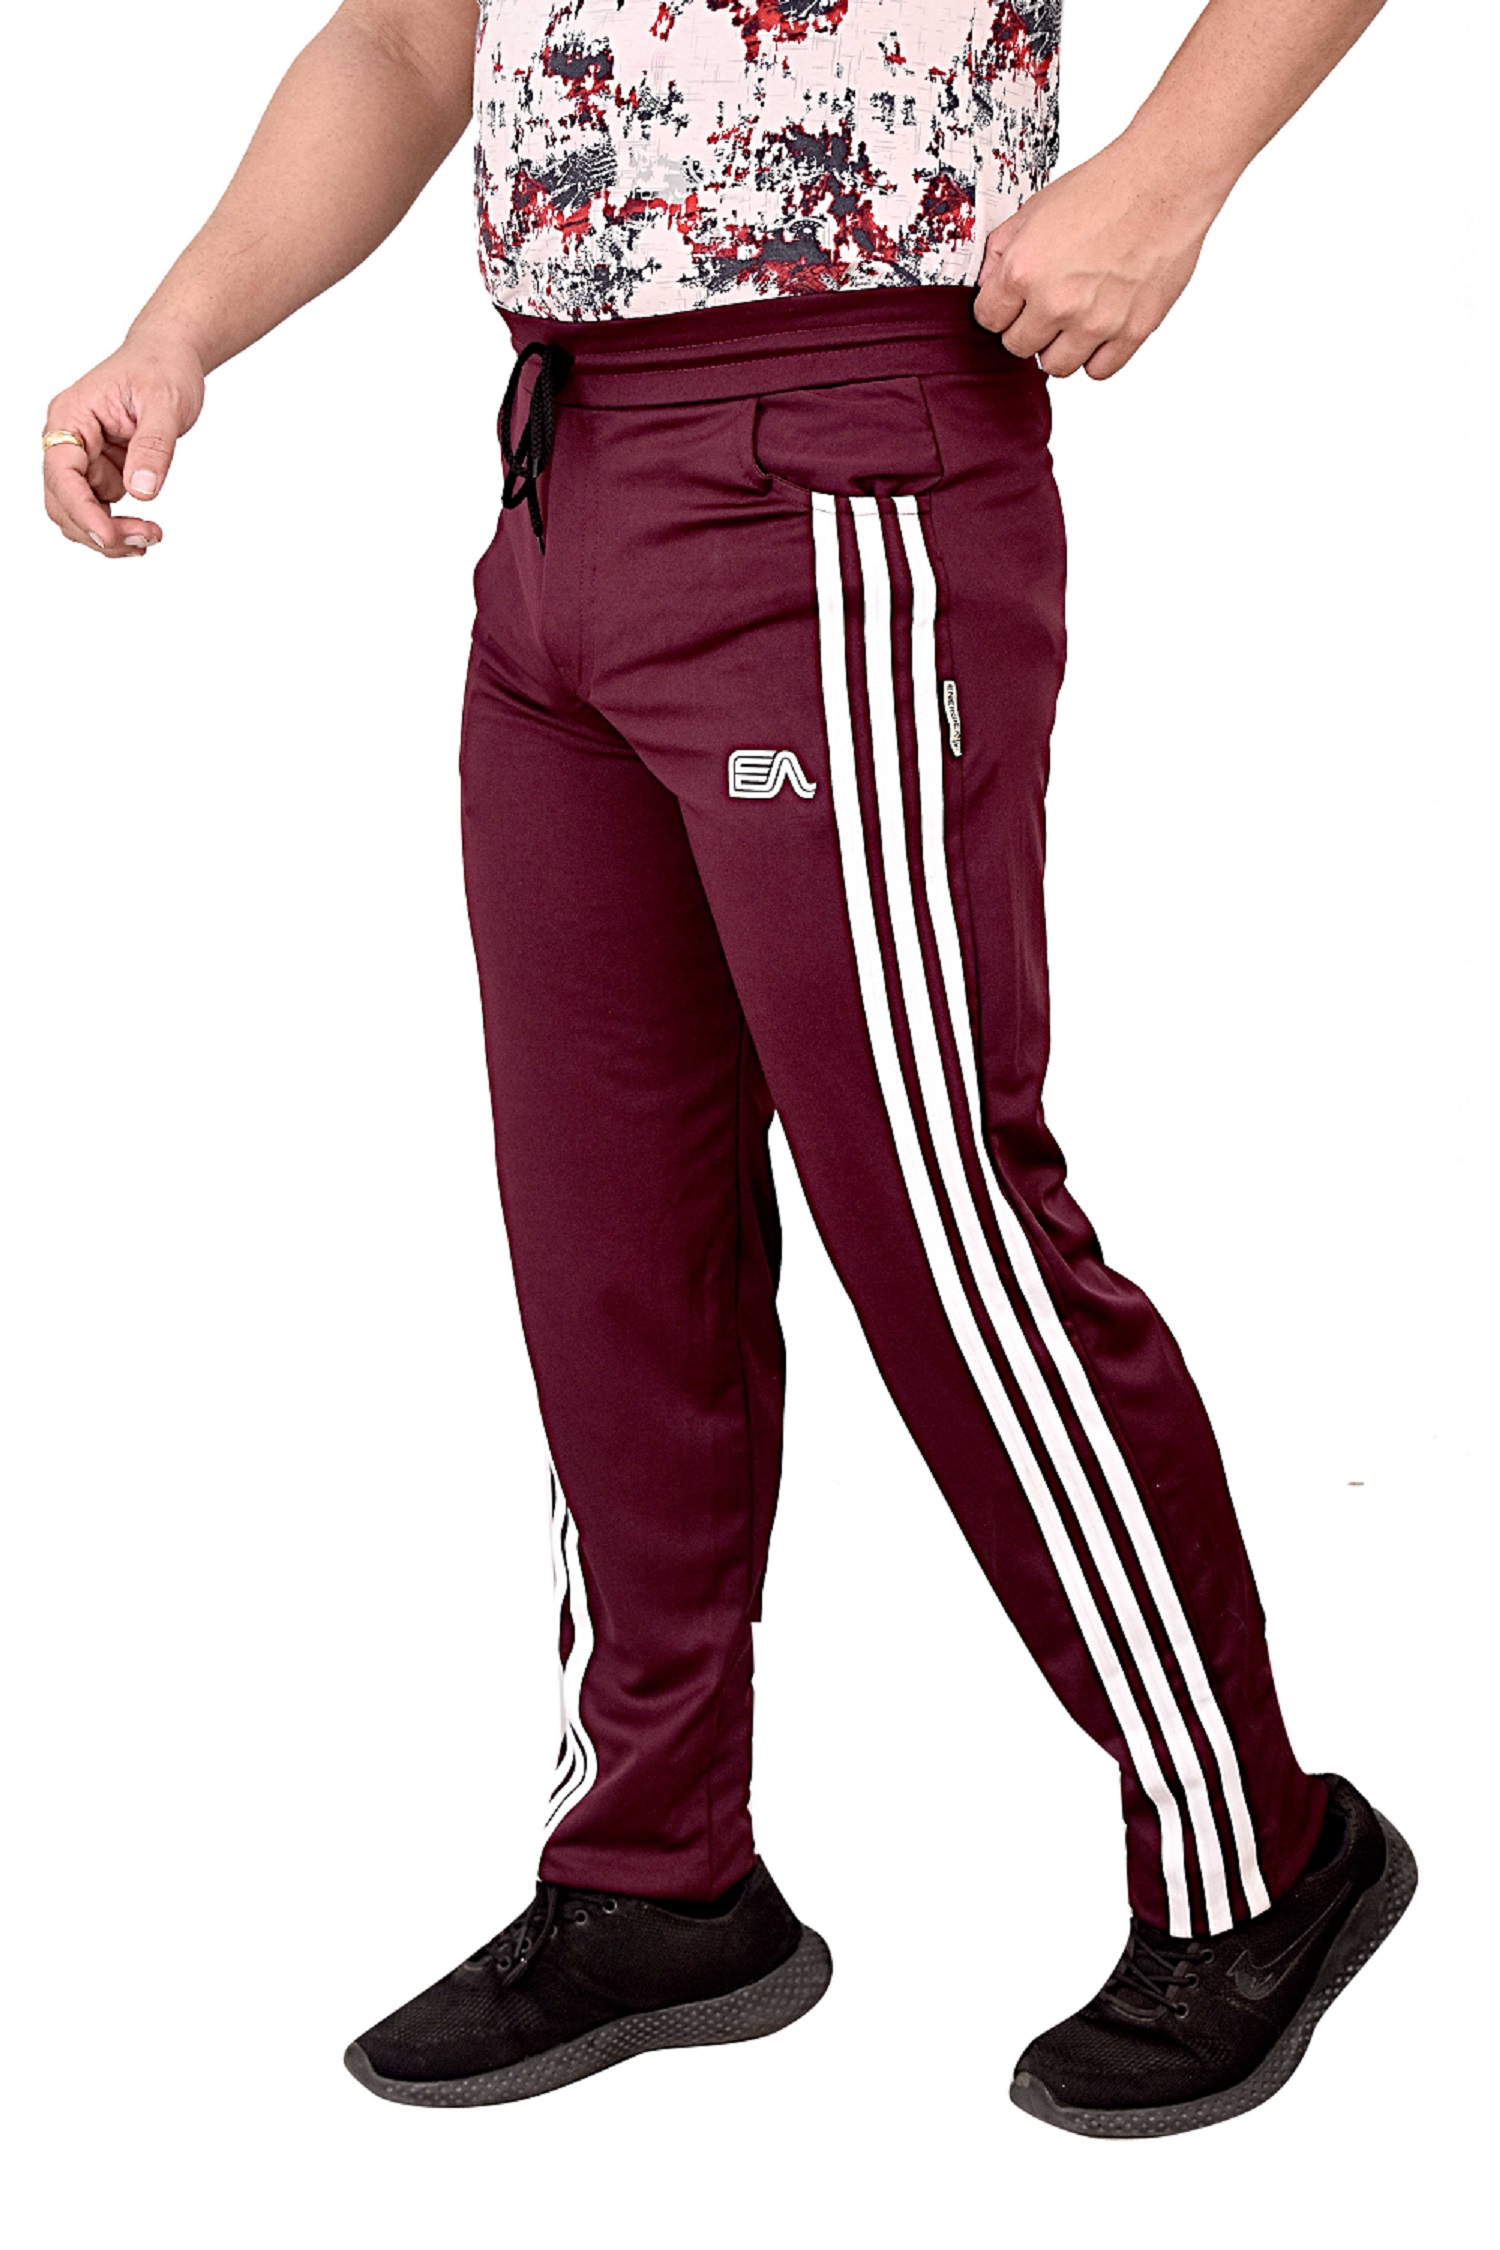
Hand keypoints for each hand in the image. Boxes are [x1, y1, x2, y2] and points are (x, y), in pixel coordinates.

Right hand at [42, 330, 205, 557]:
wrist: (169, 357)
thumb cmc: (161, 367)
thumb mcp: (165, 403)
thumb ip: (153, 447)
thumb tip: (142, 491)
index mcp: (72, 416)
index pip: (61, 472)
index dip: (80, 509)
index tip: (108, 535)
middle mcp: (70, 439)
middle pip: (62, 501)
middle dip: (97, 530)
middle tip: (144, 541)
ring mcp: (84, 458)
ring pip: (79, 513)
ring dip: (110, 535)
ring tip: (151, 537)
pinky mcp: (102, 470)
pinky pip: (99, 509)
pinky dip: (119, 528)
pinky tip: (145, 532)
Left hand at [974, 138, 1219, 379]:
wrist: (1164, 181)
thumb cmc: (1103, 189)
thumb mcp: (1035, 209)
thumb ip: (1002, 252)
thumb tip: (987, 288)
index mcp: (1024, 271)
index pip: (988, 320)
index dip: (1000, 309)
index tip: (1016, 300)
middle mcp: (1056, 303)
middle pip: (1019, 348)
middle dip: (1028, 328)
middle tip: (1048, 305)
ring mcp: (1095, 322)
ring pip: (1056, 366)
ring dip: (1059, 347)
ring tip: (1074, 319)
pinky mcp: (1131, 331)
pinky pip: (1098, 371)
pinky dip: (1095, 356)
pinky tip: (1099, 330)